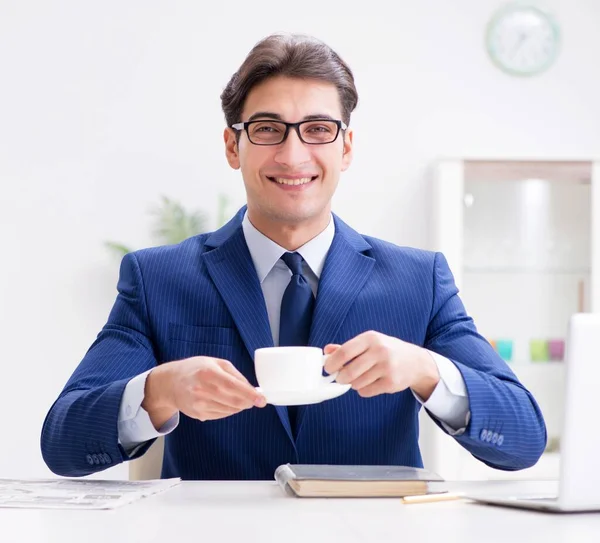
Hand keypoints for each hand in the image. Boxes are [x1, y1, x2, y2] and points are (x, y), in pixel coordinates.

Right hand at [143, 357, 266, 428]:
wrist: (171, 382)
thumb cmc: (196, 368)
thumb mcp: (216, 363)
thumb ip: (235, 375)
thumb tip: (251, 389)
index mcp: (208, 373)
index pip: (234, 387)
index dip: (250, 395)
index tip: (262, 400)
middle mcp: (202, 390)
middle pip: (234, 402)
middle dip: (248, 402)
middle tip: (254, 400)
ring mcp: (199, 404)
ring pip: (229, 410)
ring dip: (238, 406)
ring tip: (234, 397)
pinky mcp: (198, 414)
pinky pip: (221, 415)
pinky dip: (228, 410)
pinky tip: (223, 401)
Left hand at [323, 331, 439, 399]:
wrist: (416, 362)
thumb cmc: (387, 350)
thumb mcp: (369, 342)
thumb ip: (347, 347)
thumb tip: (326, 351)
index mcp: (371, 338)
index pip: (345, 352)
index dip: (332, 362)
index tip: (327, 368)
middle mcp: (379, 351)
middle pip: (349, 371)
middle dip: (340, 377)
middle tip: (340, 378)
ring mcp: (387, 368)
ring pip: (356, 383)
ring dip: (353, 384)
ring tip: (361, 377)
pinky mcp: (391, 383)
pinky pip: (366, 391)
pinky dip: (363, 390)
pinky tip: (370, 383)